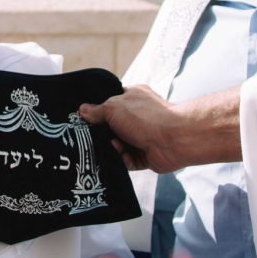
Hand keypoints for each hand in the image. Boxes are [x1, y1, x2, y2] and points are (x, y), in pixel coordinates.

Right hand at [79, 85, 241, 172]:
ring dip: (112, 147)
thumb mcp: (114, 107)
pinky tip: (121, 156)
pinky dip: (121, 160)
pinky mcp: (144, 155)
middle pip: (111, 126)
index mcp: (132, 97)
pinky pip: (125, 160)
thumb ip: (96, 110)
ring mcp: (141, 136)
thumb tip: (82, 110)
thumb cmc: (147, 118)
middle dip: (102, 133)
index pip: (110, 102)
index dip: (97, 110)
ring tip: (113, 146)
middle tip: (91, 136)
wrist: (174, 140)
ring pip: (116, 145)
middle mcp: (137, 117)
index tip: (83, 119)